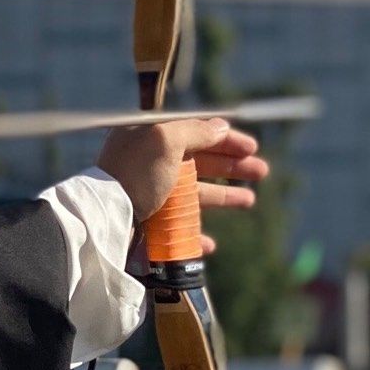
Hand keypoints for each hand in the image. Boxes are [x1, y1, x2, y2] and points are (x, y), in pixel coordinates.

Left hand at [95, 118, 268, 254]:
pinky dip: (196, 235)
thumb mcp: (165, 141)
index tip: (252, 147)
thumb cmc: (134, 174)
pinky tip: (210, 242)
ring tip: (250, 201)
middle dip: (232, 166)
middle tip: (263, 171)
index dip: (225, 139)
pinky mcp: (147, 225)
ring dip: (224, 196)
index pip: (194, 134)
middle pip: (199, 163)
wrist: (106, 218)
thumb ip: (194, 131)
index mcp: (150, 140)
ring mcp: (149, 196)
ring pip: (194, 195)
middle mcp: (150, 166)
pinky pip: (178, 229)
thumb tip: (220, 126)